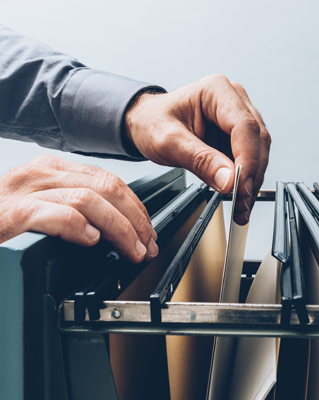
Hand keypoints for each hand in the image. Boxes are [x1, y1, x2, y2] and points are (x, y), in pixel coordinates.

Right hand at [0, 155, 156, 262]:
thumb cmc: (0, 221)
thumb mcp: (40, 207)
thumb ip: (71, 208)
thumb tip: (111, 229)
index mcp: (51, 171)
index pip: (109, 181)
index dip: (135, 208)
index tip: (147, 231)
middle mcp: (40, 174)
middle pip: (107, 188)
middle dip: (135, 219)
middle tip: (146, 245)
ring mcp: (24, 191)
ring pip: (90, 199)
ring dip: (119, 228)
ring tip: (130, 250)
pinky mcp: (10, 214)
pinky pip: (56, 213)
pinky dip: (80, 227)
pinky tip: (91, 241)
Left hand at [125, 74, 270, 224]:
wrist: (146, 123)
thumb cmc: (153, 122)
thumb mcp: (169, 142)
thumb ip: (200, 160)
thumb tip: (229, 180)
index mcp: (217, 91)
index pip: (245, 127)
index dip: (247, 159)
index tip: (240, 186)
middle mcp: (234, 100)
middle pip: (257, 140)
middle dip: (251, 175)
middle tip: (241, 202)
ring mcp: (240, 117)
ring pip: (259, 152)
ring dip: (252, 181)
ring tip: (240, 205)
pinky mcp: (240, 135)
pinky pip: (252, 159)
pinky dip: (247, 180)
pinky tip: (239, 196)